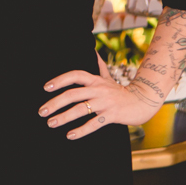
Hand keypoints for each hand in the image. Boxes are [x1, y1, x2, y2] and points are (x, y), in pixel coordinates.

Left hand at [38, 56, 156, 138]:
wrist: (144, 101)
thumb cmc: (121, 91)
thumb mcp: (108, 77)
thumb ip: (98, 66)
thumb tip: (91, 49)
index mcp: (95, 80)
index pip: (74, 75)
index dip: (59, 80)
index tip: (45, 87)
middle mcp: (98, 89)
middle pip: (72, 94)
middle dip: (54, 103)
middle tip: (41, 111)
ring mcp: (105, 102)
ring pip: (80, 109)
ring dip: (63, 117)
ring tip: (50, 123)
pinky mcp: (112, 115)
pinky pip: (94, 123)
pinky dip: (81, 130)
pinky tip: (70, 135)